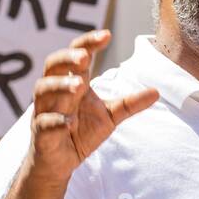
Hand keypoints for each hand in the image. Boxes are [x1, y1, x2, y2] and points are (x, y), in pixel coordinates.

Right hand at [29, 28, 158, 184]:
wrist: (60, 163)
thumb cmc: (81, 133)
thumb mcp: (109, 116)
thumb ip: (129, 103)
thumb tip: (157, 92)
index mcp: (72, 82)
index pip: (76, 54)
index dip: (89, 42)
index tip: (107, 35)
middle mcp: (55, 92)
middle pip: (53, 65)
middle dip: (67, 58)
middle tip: (85, 57)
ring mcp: (45, 111)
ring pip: (43, 89)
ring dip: (60, 86)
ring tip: (79, 85)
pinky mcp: (41, 134)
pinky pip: (43, 123)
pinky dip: (55, 120)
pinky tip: (69, 122)